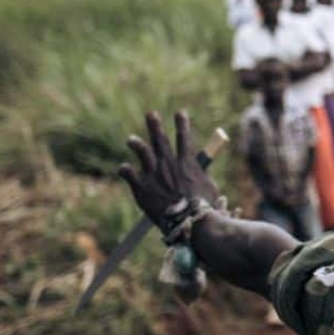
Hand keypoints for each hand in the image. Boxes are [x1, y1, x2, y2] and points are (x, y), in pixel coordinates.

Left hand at [119, 111, 218, 229]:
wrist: (190, 221)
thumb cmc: (205, 208)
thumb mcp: (209, 187)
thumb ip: (200, 177)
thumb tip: (198, 173)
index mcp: (187, 163)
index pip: (184, 137)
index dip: (182, 123)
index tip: (179, 112)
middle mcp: (169, 165)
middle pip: (160, 139)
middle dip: (155, 125)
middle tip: (150, 114)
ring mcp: (154, 175)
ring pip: (142, 152)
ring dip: (136, 144)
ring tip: (131, 140)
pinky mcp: (142, 188)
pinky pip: (129, 173)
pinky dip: (126, 170)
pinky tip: (124, 168)